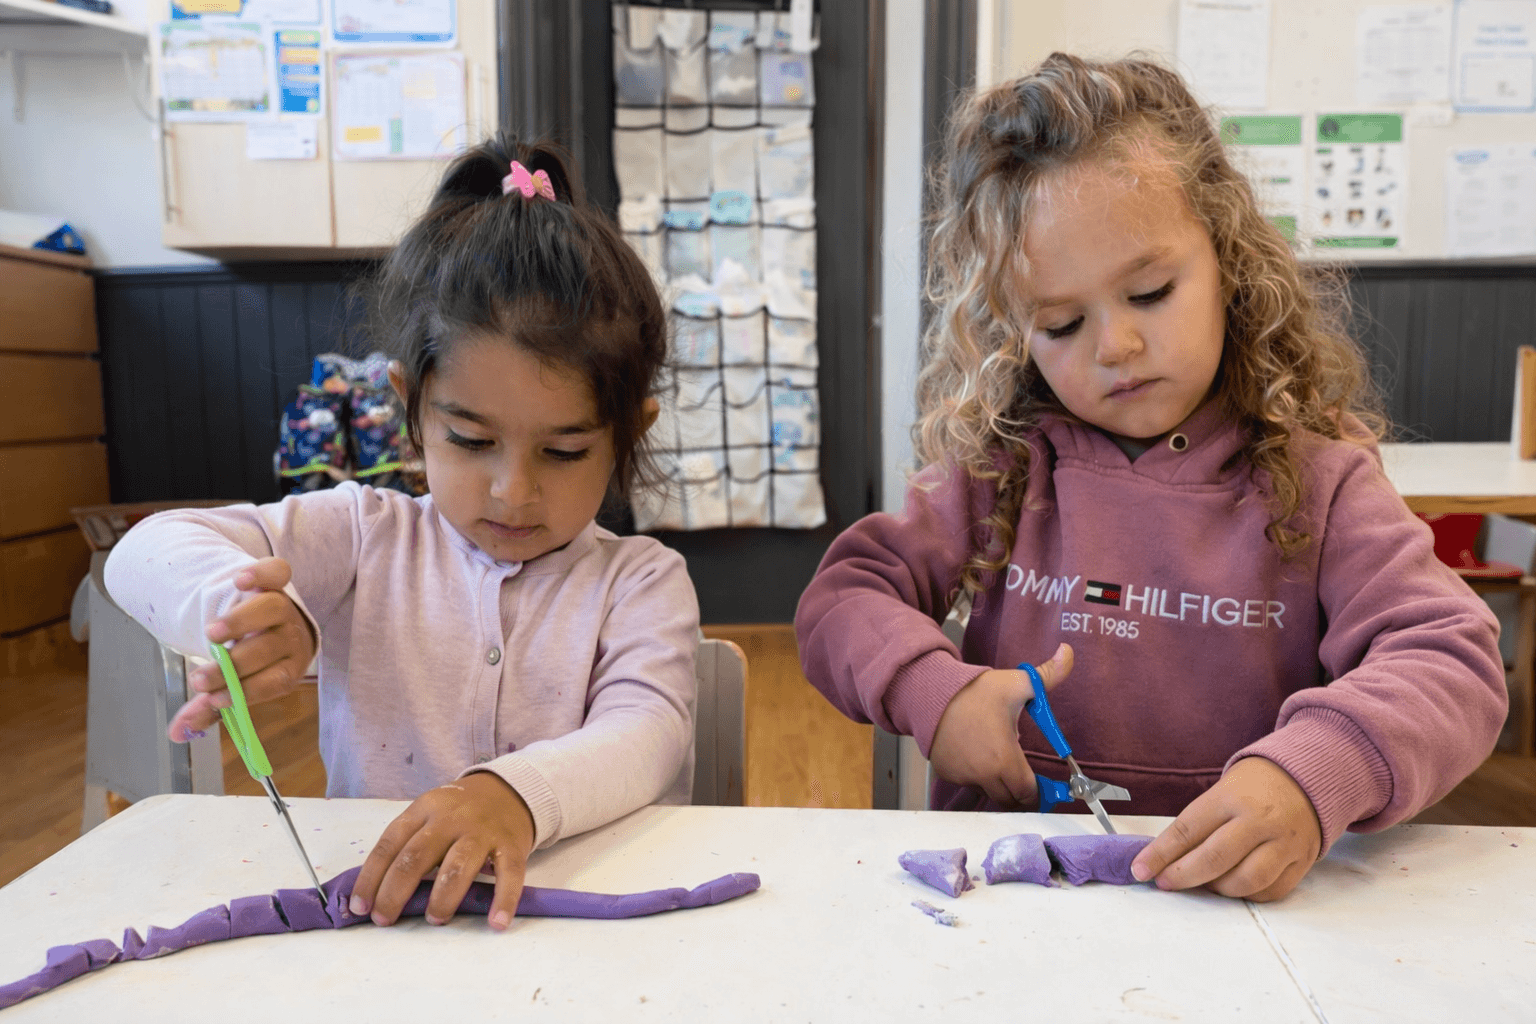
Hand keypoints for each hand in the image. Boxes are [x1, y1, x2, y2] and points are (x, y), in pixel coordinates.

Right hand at [167, 557, 315, 741]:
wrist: (267, 622)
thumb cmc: (251, 662)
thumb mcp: (234, 684)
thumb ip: (209, 706)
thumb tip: (176, 734)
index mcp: (288, 668)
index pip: (275, 681)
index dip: (247, 691)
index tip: (215, 700)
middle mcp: (291, 637)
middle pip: (270, 648)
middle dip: (234, 665)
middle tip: (200, 677)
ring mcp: (285, 607)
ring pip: (273, 609)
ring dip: (242, 621)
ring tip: (211, 634)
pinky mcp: (277, 581)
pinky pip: (279, 573)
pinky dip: (262, 574)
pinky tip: (240, 582)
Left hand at [348, 773, 535, 930]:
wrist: (509, 790)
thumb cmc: (459, 813)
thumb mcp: (429, 813)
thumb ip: (407, 844)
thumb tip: (375, 892)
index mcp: (424, 810)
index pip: (389, 844)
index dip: (371, 878)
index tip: (360, 907)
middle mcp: (450, 819)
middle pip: (416, 856)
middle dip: (395, 892)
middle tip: (385, 919)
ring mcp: (482, 831)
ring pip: (457, 866)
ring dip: (442, 898)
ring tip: (434, 919)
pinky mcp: (511, 845)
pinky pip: (508, 875)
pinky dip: (503, 900)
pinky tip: (496, 923)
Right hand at [928, 643, 1073, 807]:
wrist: (929, 691)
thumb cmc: (974, 691)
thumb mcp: (1016, 682)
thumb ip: (1049, 674)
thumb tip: (1069, 653)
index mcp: (1004, 760)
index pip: (1028, 794)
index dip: (1040, 792)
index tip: (1045, 785)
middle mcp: (983, 775)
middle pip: (1010, 800)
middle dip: (1021, 791)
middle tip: (1025, 775)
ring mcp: (962, 776)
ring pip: (988, 791)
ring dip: (997, 782)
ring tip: (997, 756)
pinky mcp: (947, 773)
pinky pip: (968, 782)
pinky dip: (976, 775)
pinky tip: (976, 753)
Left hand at [1130, 756, 1321, 901]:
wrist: (1307, 777)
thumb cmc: (1254, 786)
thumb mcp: (1220, 791)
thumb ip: (1197, 824)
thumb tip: (1162, 857)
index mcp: (1231, 798)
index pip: (1188, 830)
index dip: (1160, 854)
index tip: (1140, 869)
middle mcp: (1258, 820)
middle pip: (1214, 859)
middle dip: (1182, 876)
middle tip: (1165, 882)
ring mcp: (1283, 843)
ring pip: (1245, 881)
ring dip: (1217, 889)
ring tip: (1205, 882)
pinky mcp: (1301, 861)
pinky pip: (1271, 891)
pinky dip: (1247, 896)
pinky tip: (1234, 886)